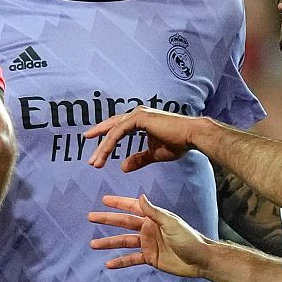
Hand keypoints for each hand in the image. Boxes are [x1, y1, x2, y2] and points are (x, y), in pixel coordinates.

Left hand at [85, 106, 203, 171]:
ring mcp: (137, 114)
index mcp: (141, 119)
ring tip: (94, 163)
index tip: (94, 146)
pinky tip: (103, 155)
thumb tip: (123, 167)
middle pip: (111, 127)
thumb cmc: (178, 143)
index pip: (118, 127)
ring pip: (113, 132)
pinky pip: (118, 133)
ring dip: (102, 148)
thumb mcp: (154, 154)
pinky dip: (109, 145)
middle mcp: (137, 114)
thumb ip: (138, 159)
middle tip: (89, 155)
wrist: (192, 137)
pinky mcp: (139, 118)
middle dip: (98, 140)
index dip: (105, 136)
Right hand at [87, 194, 209, 277]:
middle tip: (91, 217)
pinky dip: (120, 262)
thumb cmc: (189, 238)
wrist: (200, 260)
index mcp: (153, 218)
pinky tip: (108, 264)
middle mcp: (148, 229)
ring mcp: (147, 244)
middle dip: (107, 220)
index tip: (104, 200)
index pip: (132, 207)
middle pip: (123, 224)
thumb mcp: (171, 223)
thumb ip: (154, 212)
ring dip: (108, 243)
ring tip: (93, 244)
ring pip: (123, 242)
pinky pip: (131, 259)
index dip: (118, 203)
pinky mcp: (149, 258)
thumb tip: (140, 197)